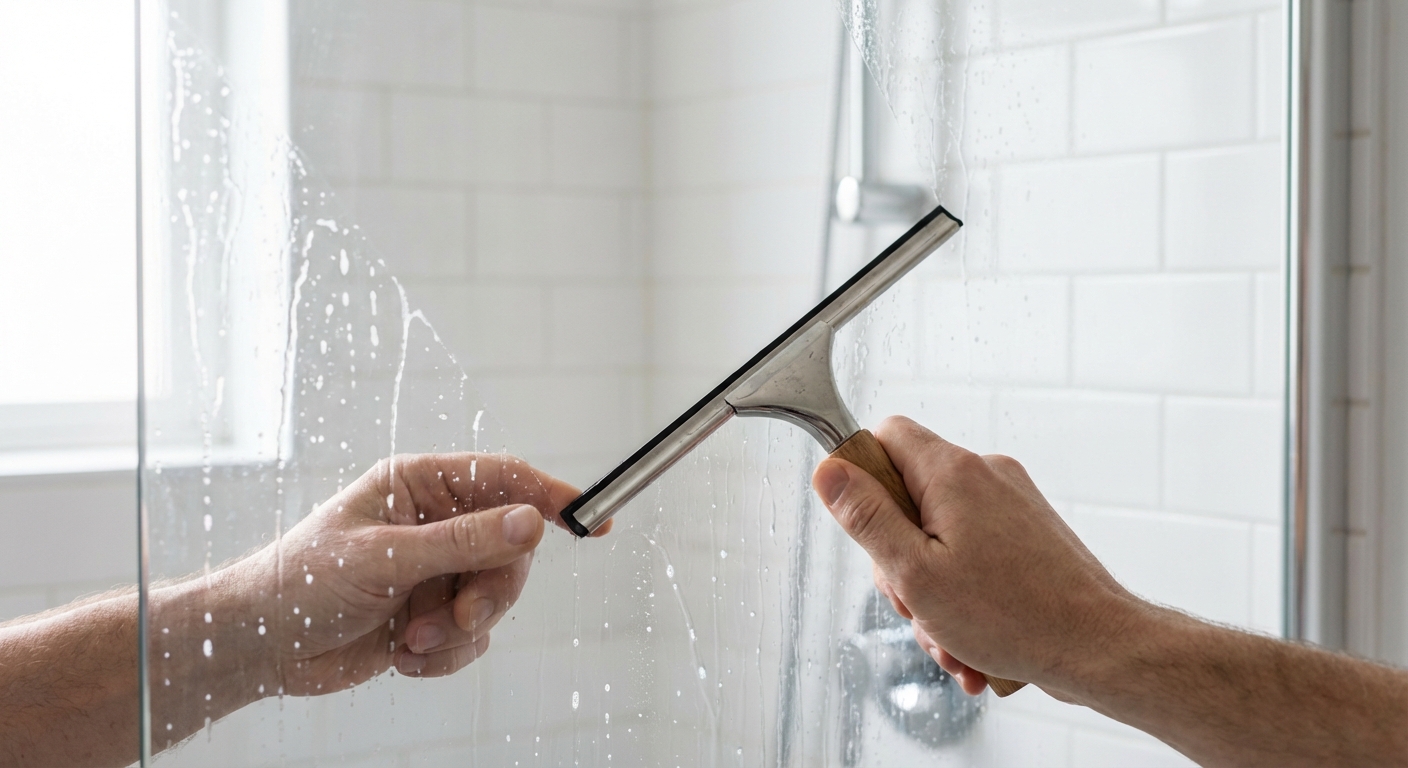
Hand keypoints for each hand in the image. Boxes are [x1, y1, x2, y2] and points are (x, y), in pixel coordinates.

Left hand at [231, 452, 584, 694]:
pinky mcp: (433, 616)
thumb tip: (530, 522)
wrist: (261, 645)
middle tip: (460, 618)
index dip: (552, 497)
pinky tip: (401, 655)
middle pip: (511, 551)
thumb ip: (463, 542)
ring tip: (412, 640)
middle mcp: (437, 524)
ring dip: (459, 630)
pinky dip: (444, 654)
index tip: (593, 521)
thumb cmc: (304, 580)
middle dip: (489, 593)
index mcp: (422, 485)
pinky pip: (474, 638)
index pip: (505, 479)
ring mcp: (438, 572)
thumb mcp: (385, 557)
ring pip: (496, 599)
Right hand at [811, 417, 1142, 697]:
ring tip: (952, 642)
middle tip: (915, 605)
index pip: (885, 436)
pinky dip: (966, 599)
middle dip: (900, 562)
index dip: (862, 479)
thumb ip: (866, 518)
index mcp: (952, 473)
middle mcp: (985, 476)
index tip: (867, 532)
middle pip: (908, 498)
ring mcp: (1011, 504)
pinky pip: (975, 557)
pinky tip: (973, 645)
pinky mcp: (1029, 534)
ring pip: (940, 538)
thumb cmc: (1014, 616)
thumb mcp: (914, 573)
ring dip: (933, 595)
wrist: (1101, 647)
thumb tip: (828, 470)